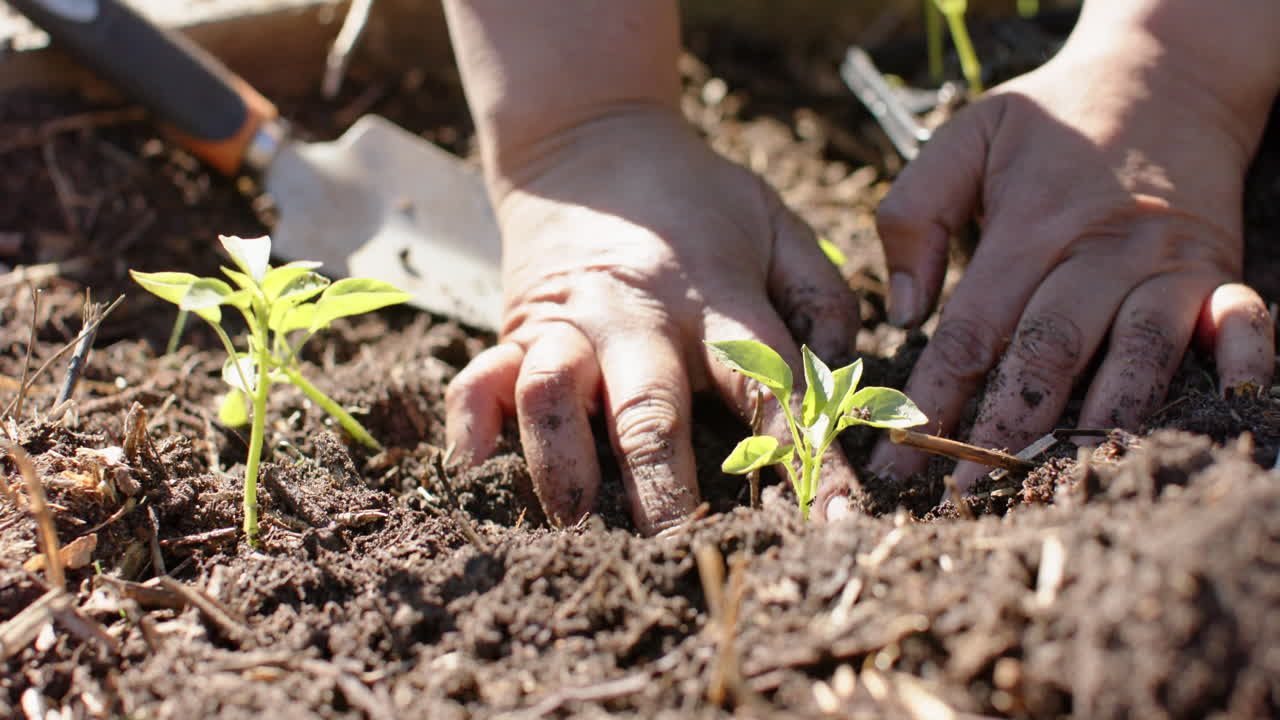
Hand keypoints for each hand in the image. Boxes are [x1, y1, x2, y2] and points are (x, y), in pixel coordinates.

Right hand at [446, 109, 861, 532]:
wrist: (592, 136)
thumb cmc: (699, 196)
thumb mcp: (778, 223)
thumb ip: (823, 299)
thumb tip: (845, 385)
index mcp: (714, 296)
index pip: (768, 388)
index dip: (804, 461)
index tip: (831, 528)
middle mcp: (636, 316)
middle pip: (650, 410)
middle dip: (666, 488)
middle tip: (683, 553)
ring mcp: (569, 322)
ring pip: (554, 395)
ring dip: (562, 461)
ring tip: (576, 521)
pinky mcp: (517, 325)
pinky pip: (479, 374)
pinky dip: (470, 419)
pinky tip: (474, 466)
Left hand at [870, 18, 1276, 493]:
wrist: (1169, 70)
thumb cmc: (1054, 116)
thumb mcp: (967, 136)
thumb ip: (915, 212)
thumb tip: (904, 308)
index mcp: (1031, 224)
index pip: (973, 329)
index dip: (933, 397)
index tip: (899, 455)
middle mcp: (1102, 249)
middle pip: (1048, 355)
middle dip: (1002, 430)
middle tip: (964, 492)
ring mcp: (1168, 262)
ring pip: (1135, 357)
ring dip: (1097, 425)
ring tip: (1056, 482)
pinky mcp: (1220, 268)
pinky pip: (1244, 320)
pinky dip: (1241, 361)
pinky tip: (1223, 403)